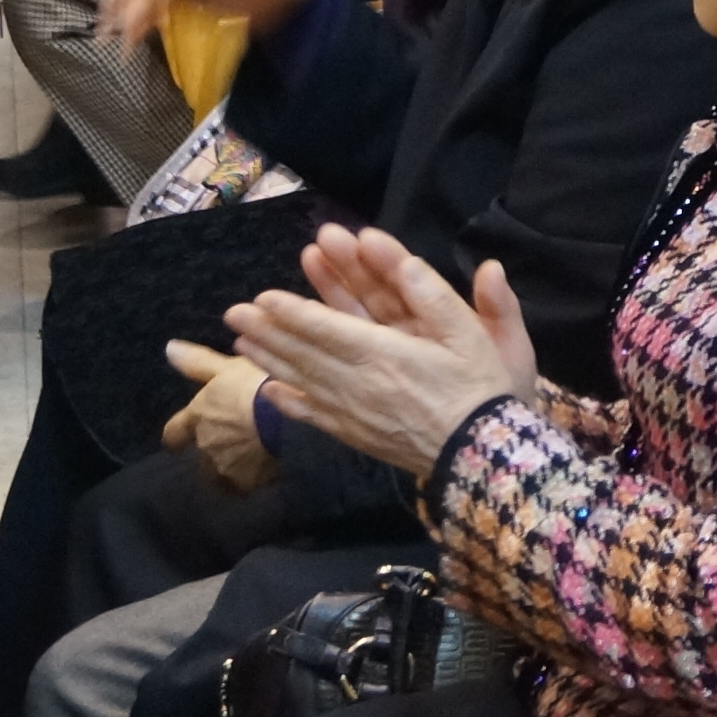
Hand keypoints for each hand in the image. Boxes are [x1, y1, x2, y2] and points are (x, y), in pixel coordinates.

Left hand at [160, 342, 280, 491]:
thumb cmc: (257, 385)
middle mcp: (205, 448)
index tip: (181, 438)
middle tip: (235, 440)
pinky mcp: (250, 484)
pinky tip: (270, 468)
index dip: (178, 435)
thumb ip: (197, 362)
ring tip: (254, 457)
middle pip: (200, 457)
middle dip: (213, 452)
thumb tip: (168, 348)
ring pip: (222, 474)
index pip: (173, 434)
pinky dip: (255, 477)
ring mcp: (226, 469)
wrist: (288, 418)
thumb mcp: (228, 367)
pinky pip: (247, 485)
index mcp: (197, 418)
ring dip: (232, 467)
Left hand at [225, 227, 538, 479]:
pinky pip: (314, 416)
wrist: (481, 456)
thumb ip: (438, 296)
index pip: (330, 328)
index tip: (264, 298)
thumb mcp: (473, 334)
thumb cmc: (481, 388)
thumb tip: (409, 260)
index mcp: (387, 353)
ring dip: (270, 358)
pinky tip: (270, 391)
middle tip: (235, 312)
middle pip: (306, 352)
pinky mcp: (355, 435)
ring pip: (303, 380)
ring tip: (240, 342)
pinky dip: (289, 403)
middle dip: (269, 330)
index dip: (295, 312)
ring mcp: (353, 411)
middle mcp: (360, 382)